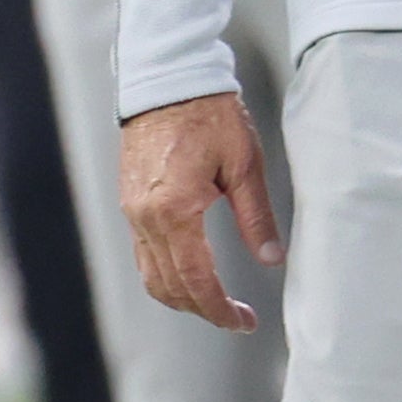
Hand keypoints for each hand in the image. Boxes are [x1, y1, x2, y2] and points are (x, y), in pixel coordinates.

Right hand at [119, 90, 280, 330]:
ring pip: (151, 275)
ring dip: (181, 297)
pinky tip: (191, 273)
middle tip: (236, 318)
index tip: (242, 321)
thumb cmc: (207, 112)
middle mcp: (146, 216)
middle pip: (169, 286)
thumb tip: (271, 259)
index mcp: (175, 209)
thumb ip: (256, 217)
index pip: (196, 280)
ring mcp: (133, 211)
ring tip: (215, 302)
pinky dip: (166, 274)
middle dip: (203, 309)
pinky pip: (144, 254)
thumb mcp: (244, 164)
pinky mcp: (130, 203)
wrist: (168, 80)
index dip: (219, 309)